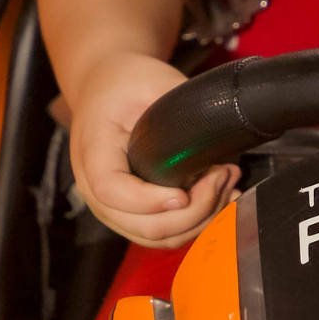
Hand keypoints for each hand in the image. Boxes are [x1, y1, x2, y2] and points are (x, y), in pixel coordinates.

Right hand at [69, 52, 239, 248]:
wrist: (105, 88)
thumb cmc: (126, 85)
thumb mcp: (154, 83)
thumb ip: (183, 113)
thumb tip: (222, 139)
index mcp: (92, 150)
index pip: (111, 190)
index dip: (149, 201)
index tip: (184, 193)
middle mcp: (93, 188)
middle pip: (141, 225)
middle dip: (193, 210)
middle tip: (222, 174)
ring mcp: (110, 207)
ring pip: (157, 237)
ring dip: (200, 219)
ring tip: (226, 181)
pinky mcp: (129, 214)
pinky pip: (162, 234)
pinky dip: (195, 224)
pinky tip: (219, 196)